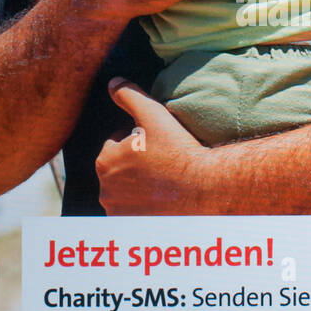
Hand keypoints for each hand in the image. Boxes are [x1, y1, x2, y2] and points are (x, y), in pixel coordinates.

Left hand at [96, 77, 212, 214]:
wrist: (205, 190)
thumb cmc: (180, 151)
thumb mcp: (153, 115)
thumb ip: (130, 95)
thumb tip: (113, 82)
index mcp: (105, 160)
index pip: (116, 145)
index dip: (136, 142)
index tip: (157, 145)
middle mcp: (105, 189)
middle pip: (119, 170)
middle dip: (134, 165)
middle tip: (162, 163)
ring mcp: (118, 212)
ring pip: (125, 192)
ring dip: (138, 187)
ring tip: (164, 182)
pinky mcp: (132, 228)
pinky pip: (133, 213)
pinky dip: (143, 208)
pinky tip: (162, 201)